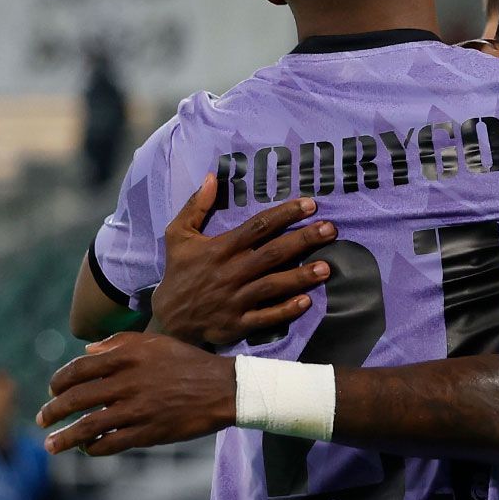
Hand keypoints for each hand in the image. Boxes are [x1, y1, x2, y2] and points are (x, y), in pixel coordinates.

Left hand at [37, 332, 235, 454]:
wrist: (224, 388)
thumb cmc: (188, 362)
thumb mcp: (155, 342)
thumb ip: (118, 343)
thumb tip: (86, 352)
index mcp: (127, 356)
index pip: (78, 368)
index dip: (58, 381)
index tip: (51, 390)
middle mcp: (128, 381)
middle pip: (77, 398)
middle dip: (53, 411)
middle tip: (42, 419)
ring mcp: (137, 409)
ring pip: (88, 426)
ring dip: (65, 437)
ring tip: (50, 445)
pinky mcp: (148, 432)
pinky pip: (111, 443)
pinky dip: (93, 448)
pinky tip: (86, 449)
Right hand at [152, 175, 335, 346]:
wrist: (167, 318)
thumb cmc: (178, 272)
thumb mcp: (177, 234)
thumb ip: (195, 206)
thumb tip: (212, 176)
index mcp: (220, 249)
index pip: (257, 227)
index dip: (285, 215)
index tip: (310, 205)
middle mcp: (231, 272)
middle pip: (272, 253)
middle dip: (303, 240)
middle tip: (331, 230)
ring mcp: (235, 299)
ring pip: (272, 285)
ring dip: (300, 276)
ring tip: (327, 267)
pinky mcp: (238, 323)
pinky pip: (265, 317)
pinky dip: (285, 310)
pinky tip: (306, 301)